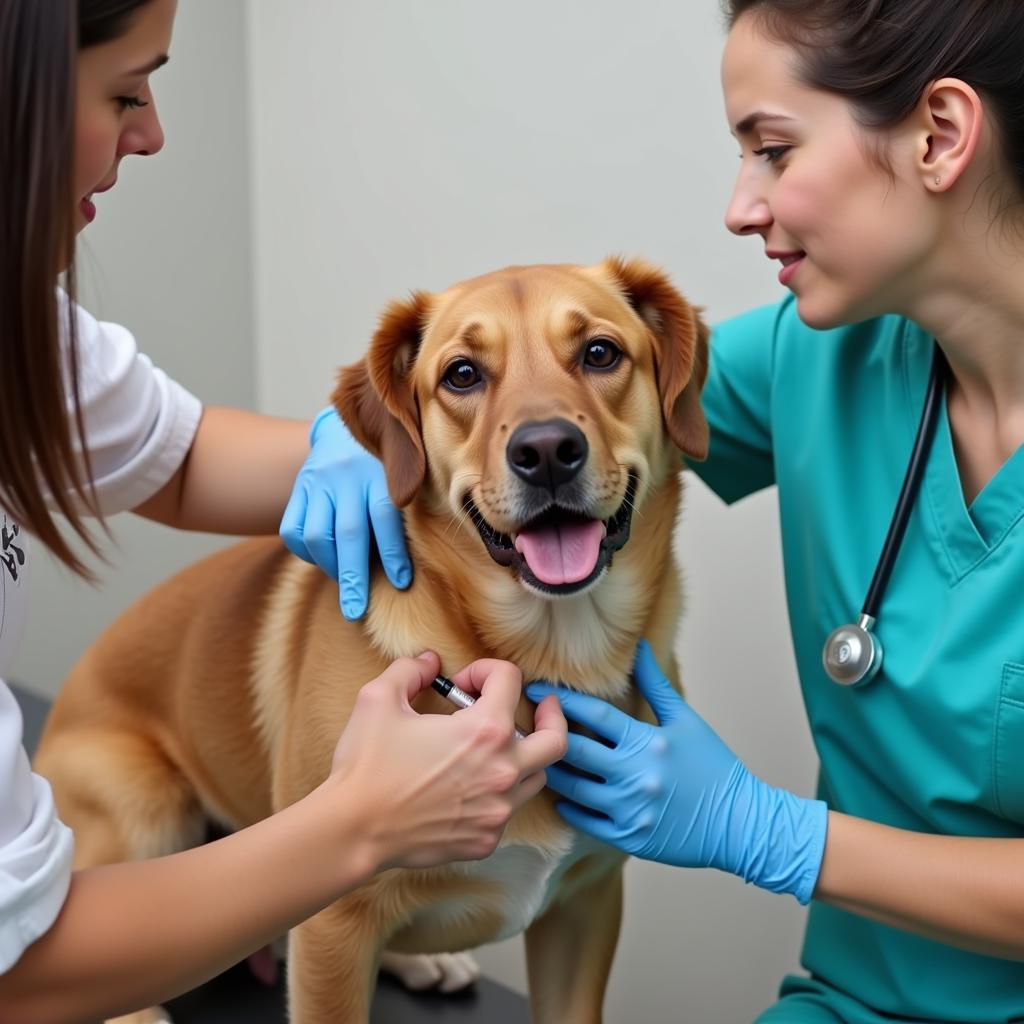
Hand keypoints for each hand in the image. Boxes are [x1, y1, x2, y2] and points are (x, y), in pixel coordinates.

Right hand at [280, 407, 411, 619]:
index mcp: (381, 471)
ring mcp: (319, 481)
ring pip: (317, 534)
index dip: (393, 552)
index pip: (385, 517)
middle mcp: (348, 475)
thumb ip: (410, 504)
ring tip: (345, 581)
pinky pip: (293, 529)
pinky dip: (306, 553)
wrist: (348, 427)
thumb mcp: (404, 471)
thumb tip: (417, 562)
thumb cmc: (387, 462)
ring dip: (330, 566)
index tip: (402, 581)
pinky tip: (323, 560)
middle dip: (353, 577)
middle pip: (349, 532)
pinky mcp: (300, 488)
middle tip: (355, 610)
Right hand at [331, 652, 567, 869]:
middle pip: (556, 739)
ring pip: (536, 778)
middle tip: (541, 706)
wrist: (353, 830)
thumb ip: (411, 669)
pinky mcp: (486, 839)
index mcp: (486, 731)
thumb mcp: (379, 698)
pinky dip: (497, 793)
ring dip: (523, 756)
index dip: (485, 670)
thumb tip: (431, 662)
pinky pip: (507, 810)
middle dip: (553, 716)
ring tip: (498, 748)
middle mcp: (504, 771)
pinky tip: (470, 787)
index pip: (511, 680)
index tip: (460, 684)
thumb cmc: (368, 764)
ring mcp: (498, 810)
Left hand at [525, 641, 826, 903]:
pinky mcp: (629, 838)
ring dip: (553, 772)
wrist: (741, 823)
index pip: (594, 716)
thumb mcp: (686, 721)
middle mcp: (635, 776)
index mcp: (648, 743)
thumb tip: (639, 648)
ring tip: (538, 758)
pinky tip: (561, 796)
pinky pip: (584, 822)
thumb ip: (656, 684)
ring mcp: (630, 810)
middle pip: (575, 752)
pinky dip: (568, 808)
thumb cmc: (714, 767)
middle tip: (525, 724)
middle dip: (547, 735)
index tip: (536, 690)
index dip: (562, 701)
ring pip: (573, 789)